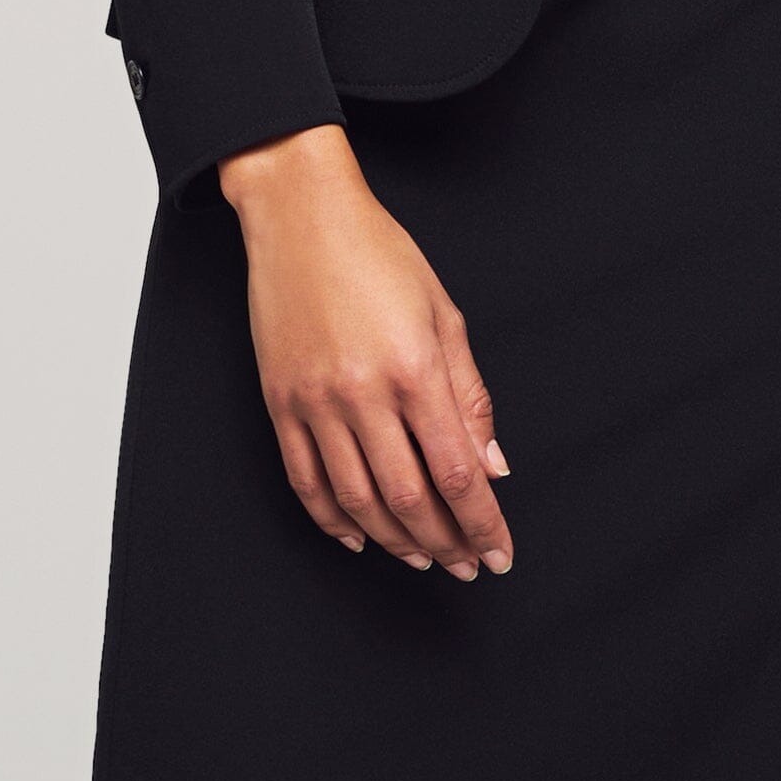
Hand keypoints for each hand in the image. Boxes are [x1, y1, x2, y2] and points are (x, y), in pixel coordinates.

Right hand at [219, 127, 513, 579]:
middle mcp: (362, 393)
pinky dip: (333, 519)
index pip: (457, 473)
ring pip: (357, 500)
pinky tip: (360, 537)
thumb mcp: (445, 315)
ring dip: (397, 541)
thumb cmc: (379, 253)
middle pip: (410, 499)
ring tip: (424, 559)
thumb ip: (470, 397)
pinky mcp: (280, 402)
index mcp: (413, 369)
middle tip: (469, 566)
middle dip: (446, 543)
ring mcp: (314, 402)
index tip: (500, 552)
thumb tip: (492, 466)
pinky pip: (305, 480)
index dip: (483, 523)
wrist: (300, 214)